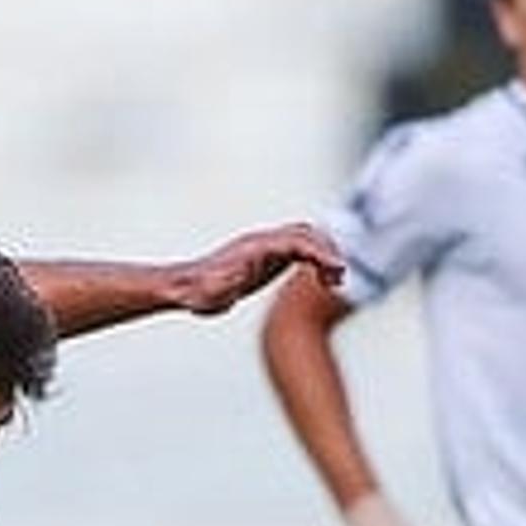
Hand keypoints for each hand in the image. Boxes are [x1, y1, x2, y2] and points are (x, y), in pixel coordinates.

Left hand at [161, 222, 341, 316]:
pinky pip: (301, 250)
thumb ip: (222, 283)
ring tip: (335, 282)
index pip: (295, 241)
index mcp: (254, 248)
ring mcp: (267, 247)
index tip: (339, 269)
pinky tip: (324, 282)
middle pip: (306, 233)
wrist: (187, 288)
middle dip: (328, 250)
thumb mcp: (209, 292)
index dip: (319, 252)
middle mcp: (262, 241)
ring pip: (306, 238)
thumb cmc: (197, 292)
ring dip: (325, 254)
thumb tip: (232, 274)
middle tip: (339, 278)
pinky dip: (319, 260)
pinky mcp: (269, 257)